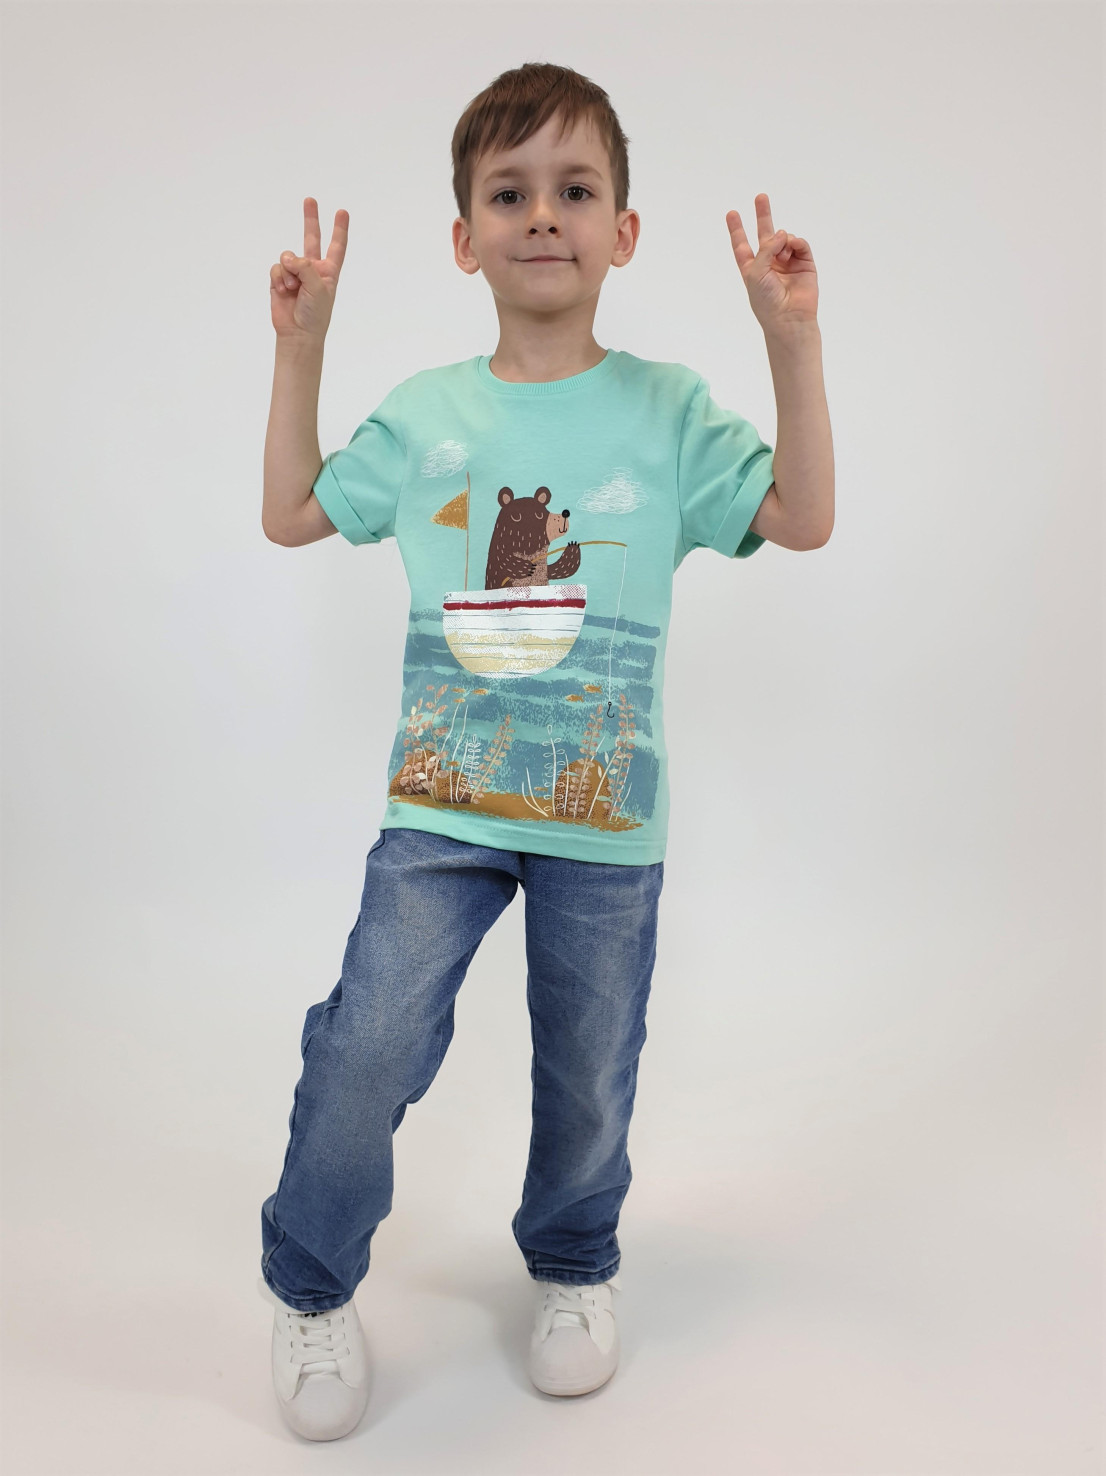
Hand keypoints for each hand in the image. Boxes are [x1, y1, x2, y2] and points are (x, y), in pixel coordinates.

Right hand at [269, 198, 347, 341]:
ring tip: (294, 289)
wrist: (298, 333)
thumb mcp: (318, 288)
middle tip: (310, 200)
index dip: (339, 230)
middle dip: (310, 219)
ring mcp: (295, 273)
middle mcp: (312, 269)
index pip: (336, 247)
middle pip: (311, 238)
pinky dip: (279, 279)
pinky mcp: (279, 279)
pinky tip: (284, 292)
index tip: (342, 212)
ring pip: (287, 256)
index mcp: (328, 271)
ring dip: (289, 272)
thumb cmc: (315, 314)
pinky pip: (276, 268)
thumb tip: (287, 258)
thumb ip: (305, 267)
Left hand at [725, 194, 817, 334]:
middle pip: (765, 234)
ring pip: (784, 238)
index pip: (742, 246)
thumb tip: (783, 233)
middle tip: (761, 197)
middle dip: (763, 216)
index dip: (737, 230)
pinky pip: (800, 244)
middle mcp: (770, 263)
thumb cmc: (767, 301)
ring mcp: (788, 262)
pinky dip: (796, 242)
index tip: (732, 213)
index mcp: (752, 268)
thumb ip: (765, 249)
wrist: (789, 318)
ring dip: (782, 240)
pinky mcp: (804, 263)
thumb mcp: (756, 273)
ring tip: (782, 252)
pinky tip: (792, 246)